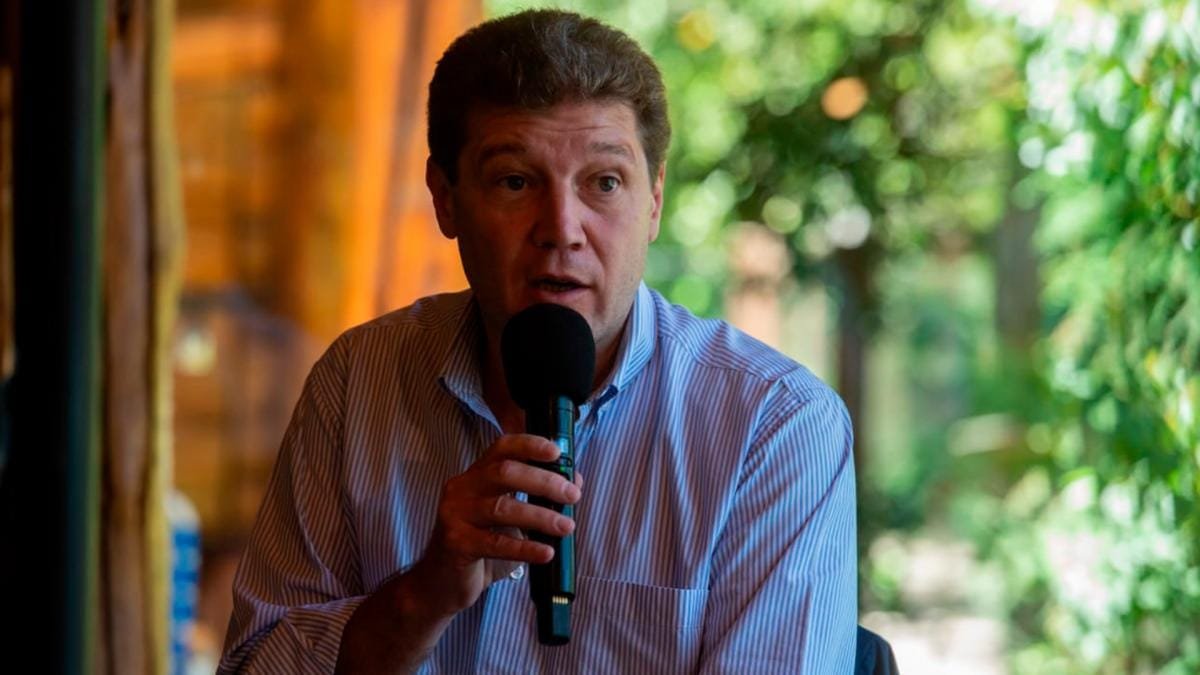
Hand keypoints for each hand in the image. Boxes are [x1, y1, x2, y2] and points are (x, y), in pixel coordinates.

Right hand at [409, 434, 582, 616]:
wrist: (440, 582)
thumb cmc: (479, 544)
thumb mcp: (508, 517)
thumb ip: (535, 497)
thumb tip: (574, 482)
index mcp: (475, 476)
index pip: (501, 448)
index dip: (530, 445)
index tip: (557, 452)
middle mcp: (462, 489)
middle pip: (504, 473)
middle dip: (543, 481)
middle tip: (572, 496)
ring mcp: (455, 515)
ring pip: (502, 508)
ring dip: (540, 516)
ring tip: (566, 526)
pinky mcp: (455, 543)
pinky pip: (495, 543)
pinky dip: (525, 547)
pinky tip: (546, 552)